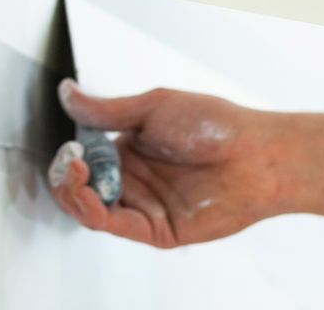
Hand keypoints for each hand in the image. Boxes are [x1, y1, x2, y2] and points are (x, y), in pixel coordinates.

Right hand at [47, 81, 286, 247]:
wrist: (256, 154)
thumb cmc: (215, 125)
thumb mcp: (153, 107)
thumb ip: (107, 109)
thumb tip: (68, 94)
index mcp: (130, 149)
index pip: (85, 158)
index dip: (71, 155)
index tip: (69, 145)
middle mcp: (134, 179)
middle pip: (83, 187)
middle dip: (66, 176)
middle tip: (69, 161)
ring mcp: (144, 206)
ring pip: (93, 210)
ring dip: (74, 194)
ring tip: (76, 173)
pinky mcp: (156, 229)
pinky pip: (116, 226)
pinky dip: (94, 212)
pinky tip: (90, 193)